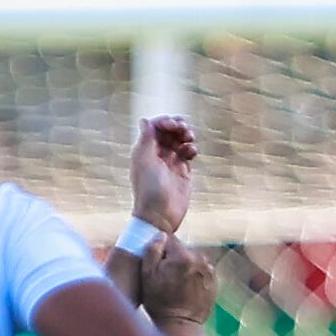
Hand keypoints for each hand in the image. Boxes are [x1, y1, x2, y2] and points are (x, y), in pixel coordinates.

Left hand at [131, 115, 197, 233]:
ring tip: (190, 138)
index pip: (155, 128)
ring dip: (185, 136)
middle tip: (184, 129)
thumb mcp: (144, 160)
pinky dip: (191, 149)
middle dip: (177, 127)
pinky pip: (188, 155)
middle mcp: (157, 155)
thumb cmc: (149, 188)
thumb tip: (145, 120)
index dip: (164, 122)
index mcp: (144, 150)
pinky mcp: (183, 172)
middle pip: (168, 133)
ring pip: (179, 142)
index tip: (173, 124)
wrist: (161, 215)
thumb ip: (146, 139)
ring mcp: (171, 163)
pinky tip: (191, 152)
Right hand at [139, 234, 216, 324]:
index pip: (170, 240)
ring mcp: (210, 271)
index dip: (161, 250)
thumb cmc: (159, 301)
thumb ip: (153, 251)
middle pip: (182, 250)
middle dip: (173, 258)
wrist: (180, 325)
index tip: (157, 263)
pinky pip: (201, 271)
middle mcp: (201, 260)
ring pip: (192, 260)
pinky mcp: (215, 282)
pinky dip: (194, 276)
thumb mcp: (147, 275)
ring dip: (185, 267)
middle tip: (165, 276)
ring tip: (176, 284)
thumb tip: (161, 235)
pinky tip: (185, 288)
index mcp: (183, 256)